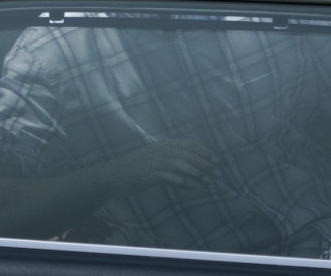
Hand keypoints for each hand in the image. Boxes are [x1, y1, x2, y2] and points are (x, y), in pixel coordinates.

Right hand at [104, 138, 218, 194]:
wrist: (113, 174)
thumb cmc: (136, 168)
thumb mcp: (155, 160)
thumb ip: (172, 164)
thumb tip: (193, 176)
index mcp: (163, 144)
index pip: (189, 144)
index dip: (205, 151)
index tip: (217, 160)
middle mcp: (160, 150)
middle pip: (188, 154)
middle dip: (205, 163)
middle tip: (217, 174)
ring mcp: (154, 161)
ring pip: (181, 164)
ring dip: (197, 173)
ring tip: (207, 182)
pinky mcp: (148, 174)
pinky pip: (168, 176)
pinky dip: (180, 181)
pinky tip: (189, 186)